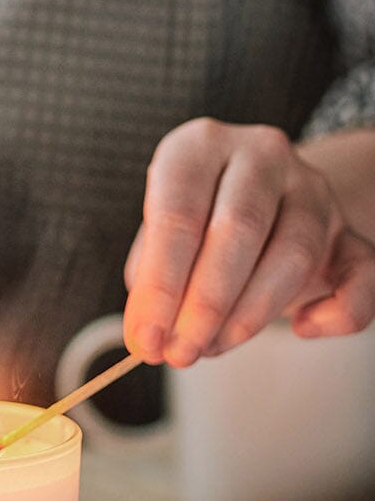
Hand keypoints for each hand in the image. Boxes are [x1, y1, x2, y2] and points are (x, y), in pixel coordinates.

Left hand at [123, 118, 374, 366]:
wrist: (261, 205)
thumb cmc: (193, 225)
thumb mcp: (156, 240)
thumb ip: (150, 283)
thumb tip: (148, 337)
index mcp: (200, 146)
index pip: (178, 213)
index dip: (160, 284)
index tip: (146, 339)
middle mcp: (260, 154)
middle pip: (240, 229)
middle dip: (205, 305)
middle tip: (180, 353)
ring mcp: (312, 190)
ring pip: (294, 253)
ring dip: (250, 314)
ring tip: (213, 348)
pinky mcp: (350, 232)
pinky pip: (362, 275)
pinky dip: (336, 313)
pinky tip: (302, 328)